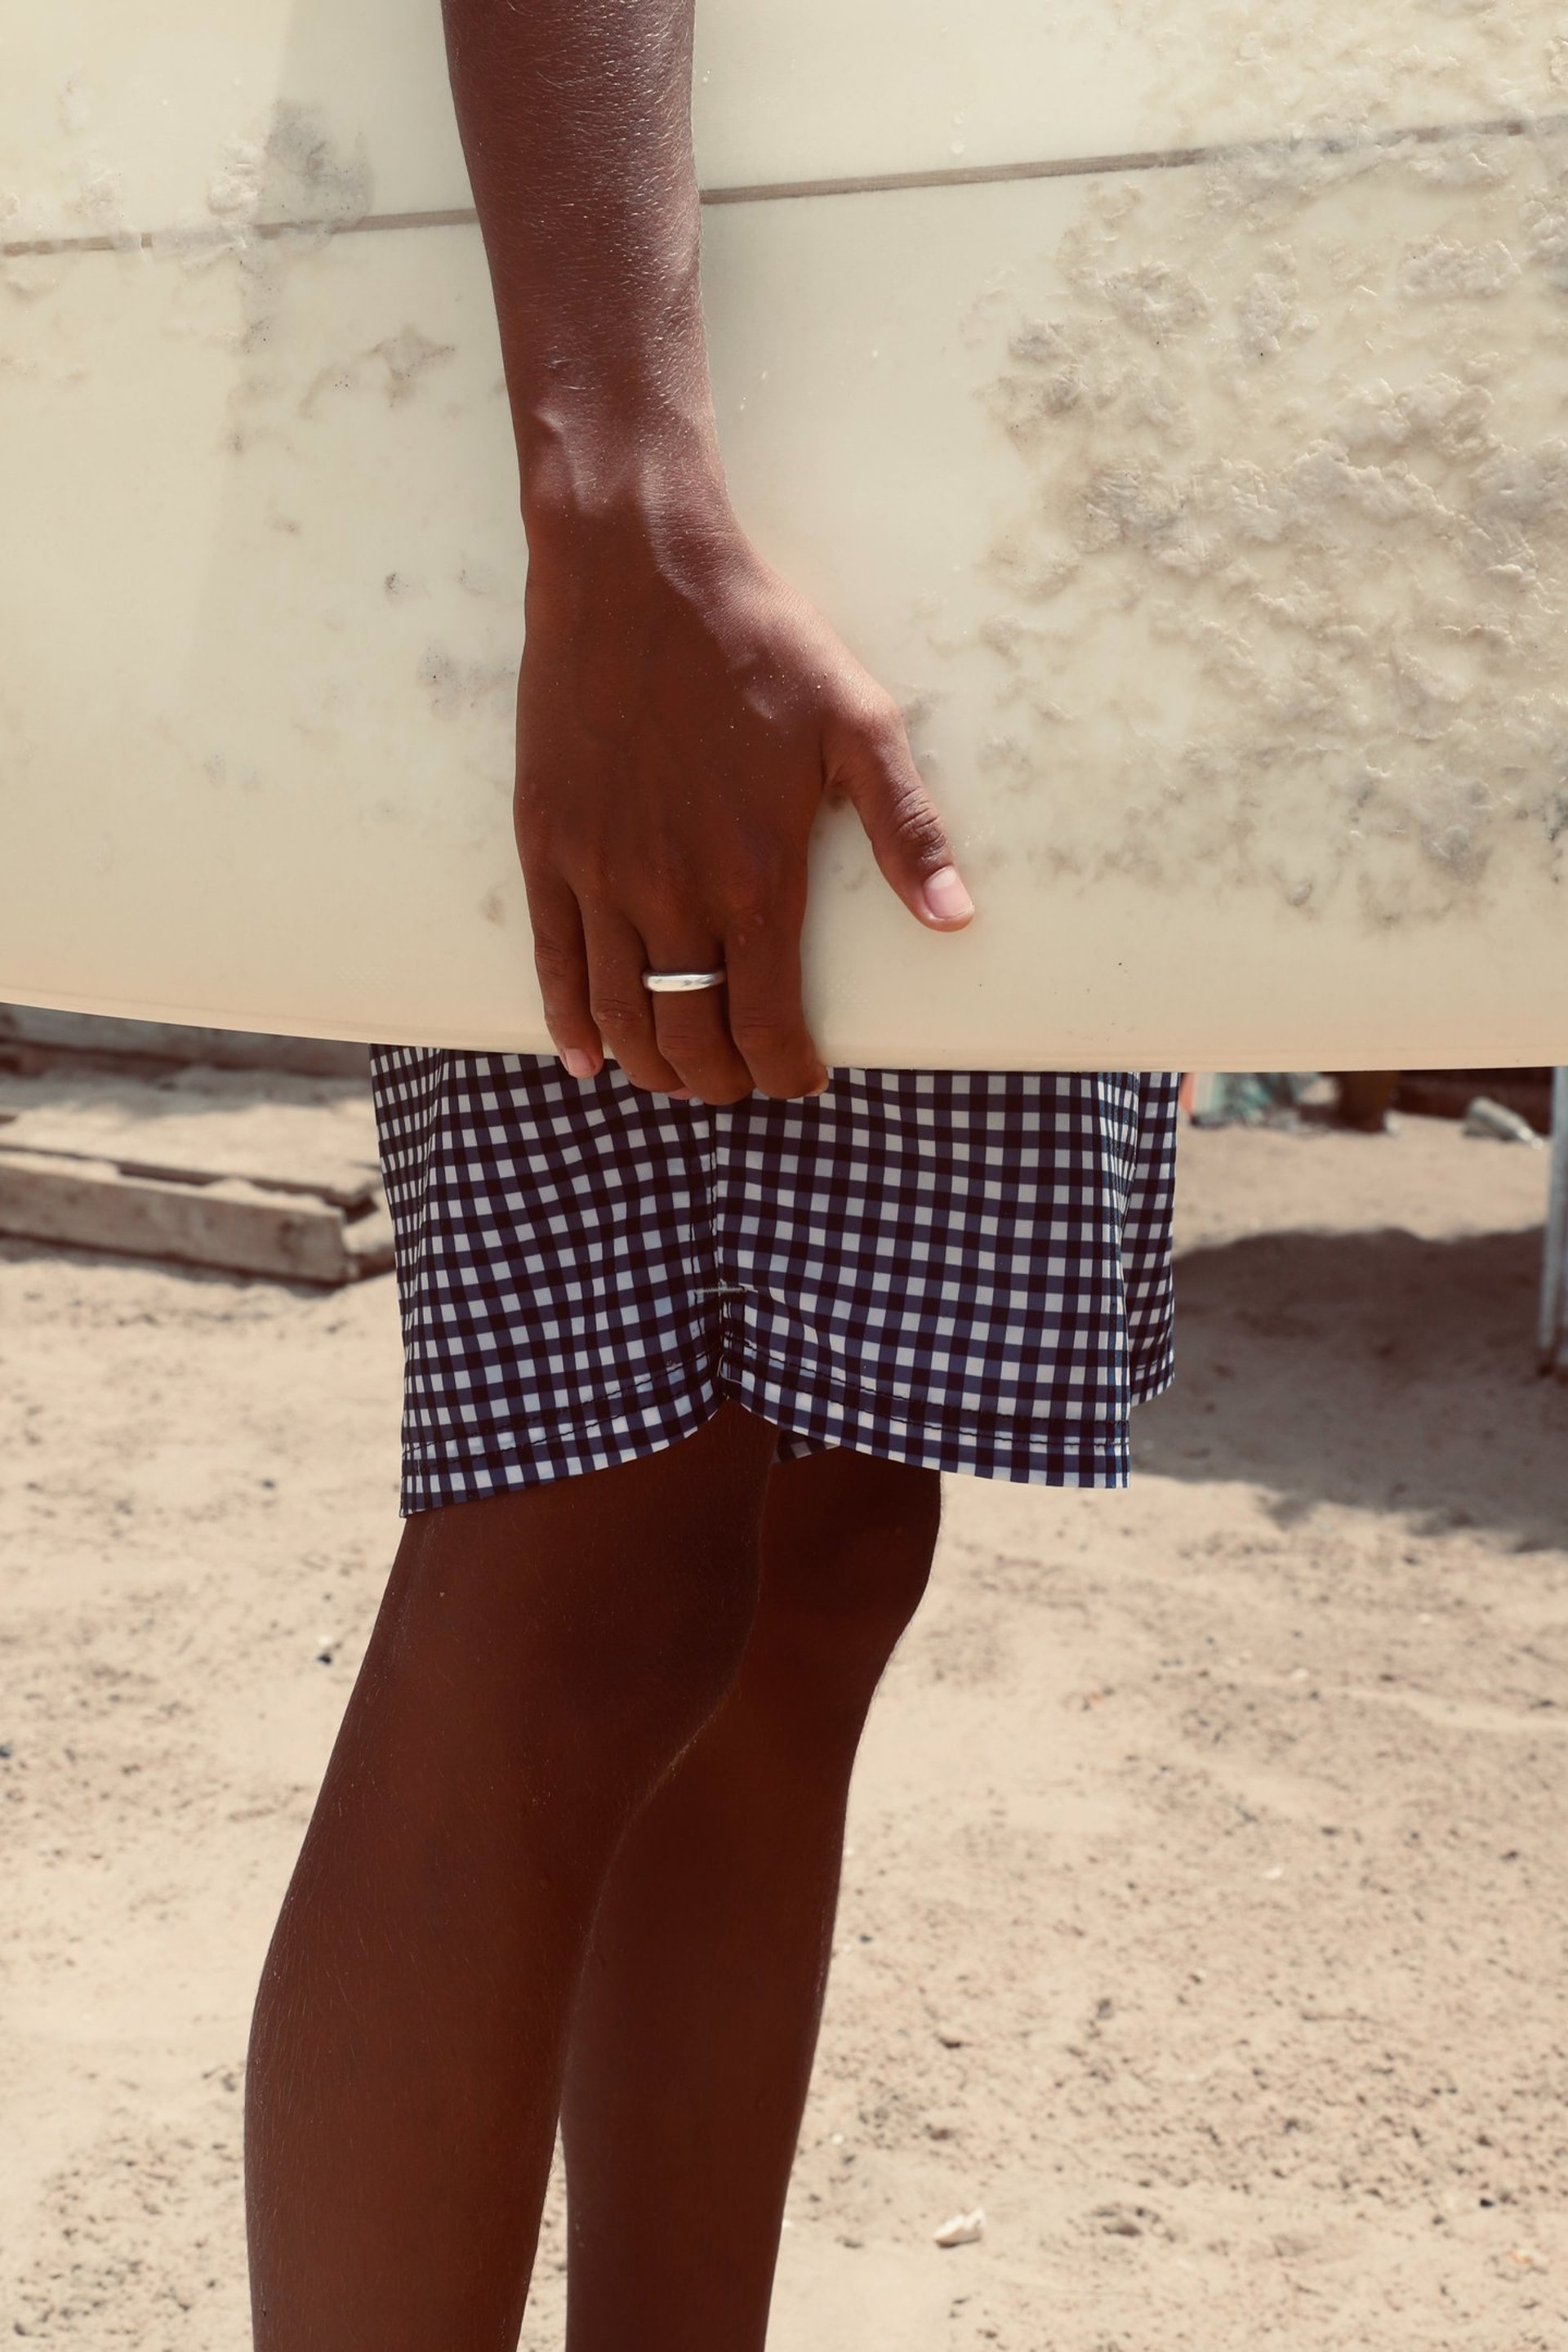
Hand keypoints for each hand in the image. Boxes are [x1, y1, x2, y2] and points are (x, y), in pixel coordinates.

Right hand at [515, 492, 973, 1103]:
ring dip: (653, 1067)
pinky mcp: (548, 847)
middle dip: (722, 1080)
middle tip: (744, 1078)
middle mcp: (671, 893)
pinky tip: (588, 1057)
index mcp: (755, 875)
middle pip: (691, 1039)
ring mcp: (600, 875)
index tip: (803, 1076)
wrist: (635, 568)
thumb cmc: (756, 638)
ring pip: (621, 1016)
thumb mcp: (858, 722)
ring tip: (680, 1076)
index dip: (787, 1071)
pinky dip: (569, 1025)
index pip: (767, 1026)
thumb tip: (955, 918)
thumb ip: (907, 828)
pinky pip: (553, 965)